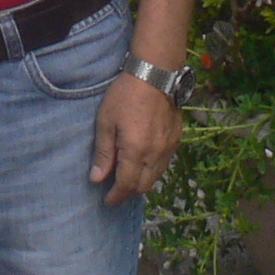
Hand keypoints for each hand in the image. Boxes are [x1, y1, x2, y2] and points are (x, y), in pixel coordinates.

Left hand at [91, 71, 183, 203]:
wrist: (156, 74)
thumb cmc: (125, 95)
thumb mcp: (106, 121)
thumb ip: (103, 153)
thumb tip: (97, 179)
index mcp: (136, 151)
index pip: (126, 185)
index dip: (116, 196)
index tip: (107, 200)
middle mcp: (155, 154)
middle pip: (143, 186)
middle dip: (128, 192)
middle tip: (115, 190)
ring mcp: (169, 147)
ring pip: (156, 176)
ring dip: (142, 182)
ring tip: (128, 178)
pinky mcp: (176, 139)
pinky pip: (164, 164)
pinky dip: (153, 170)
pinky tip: (143, 162)